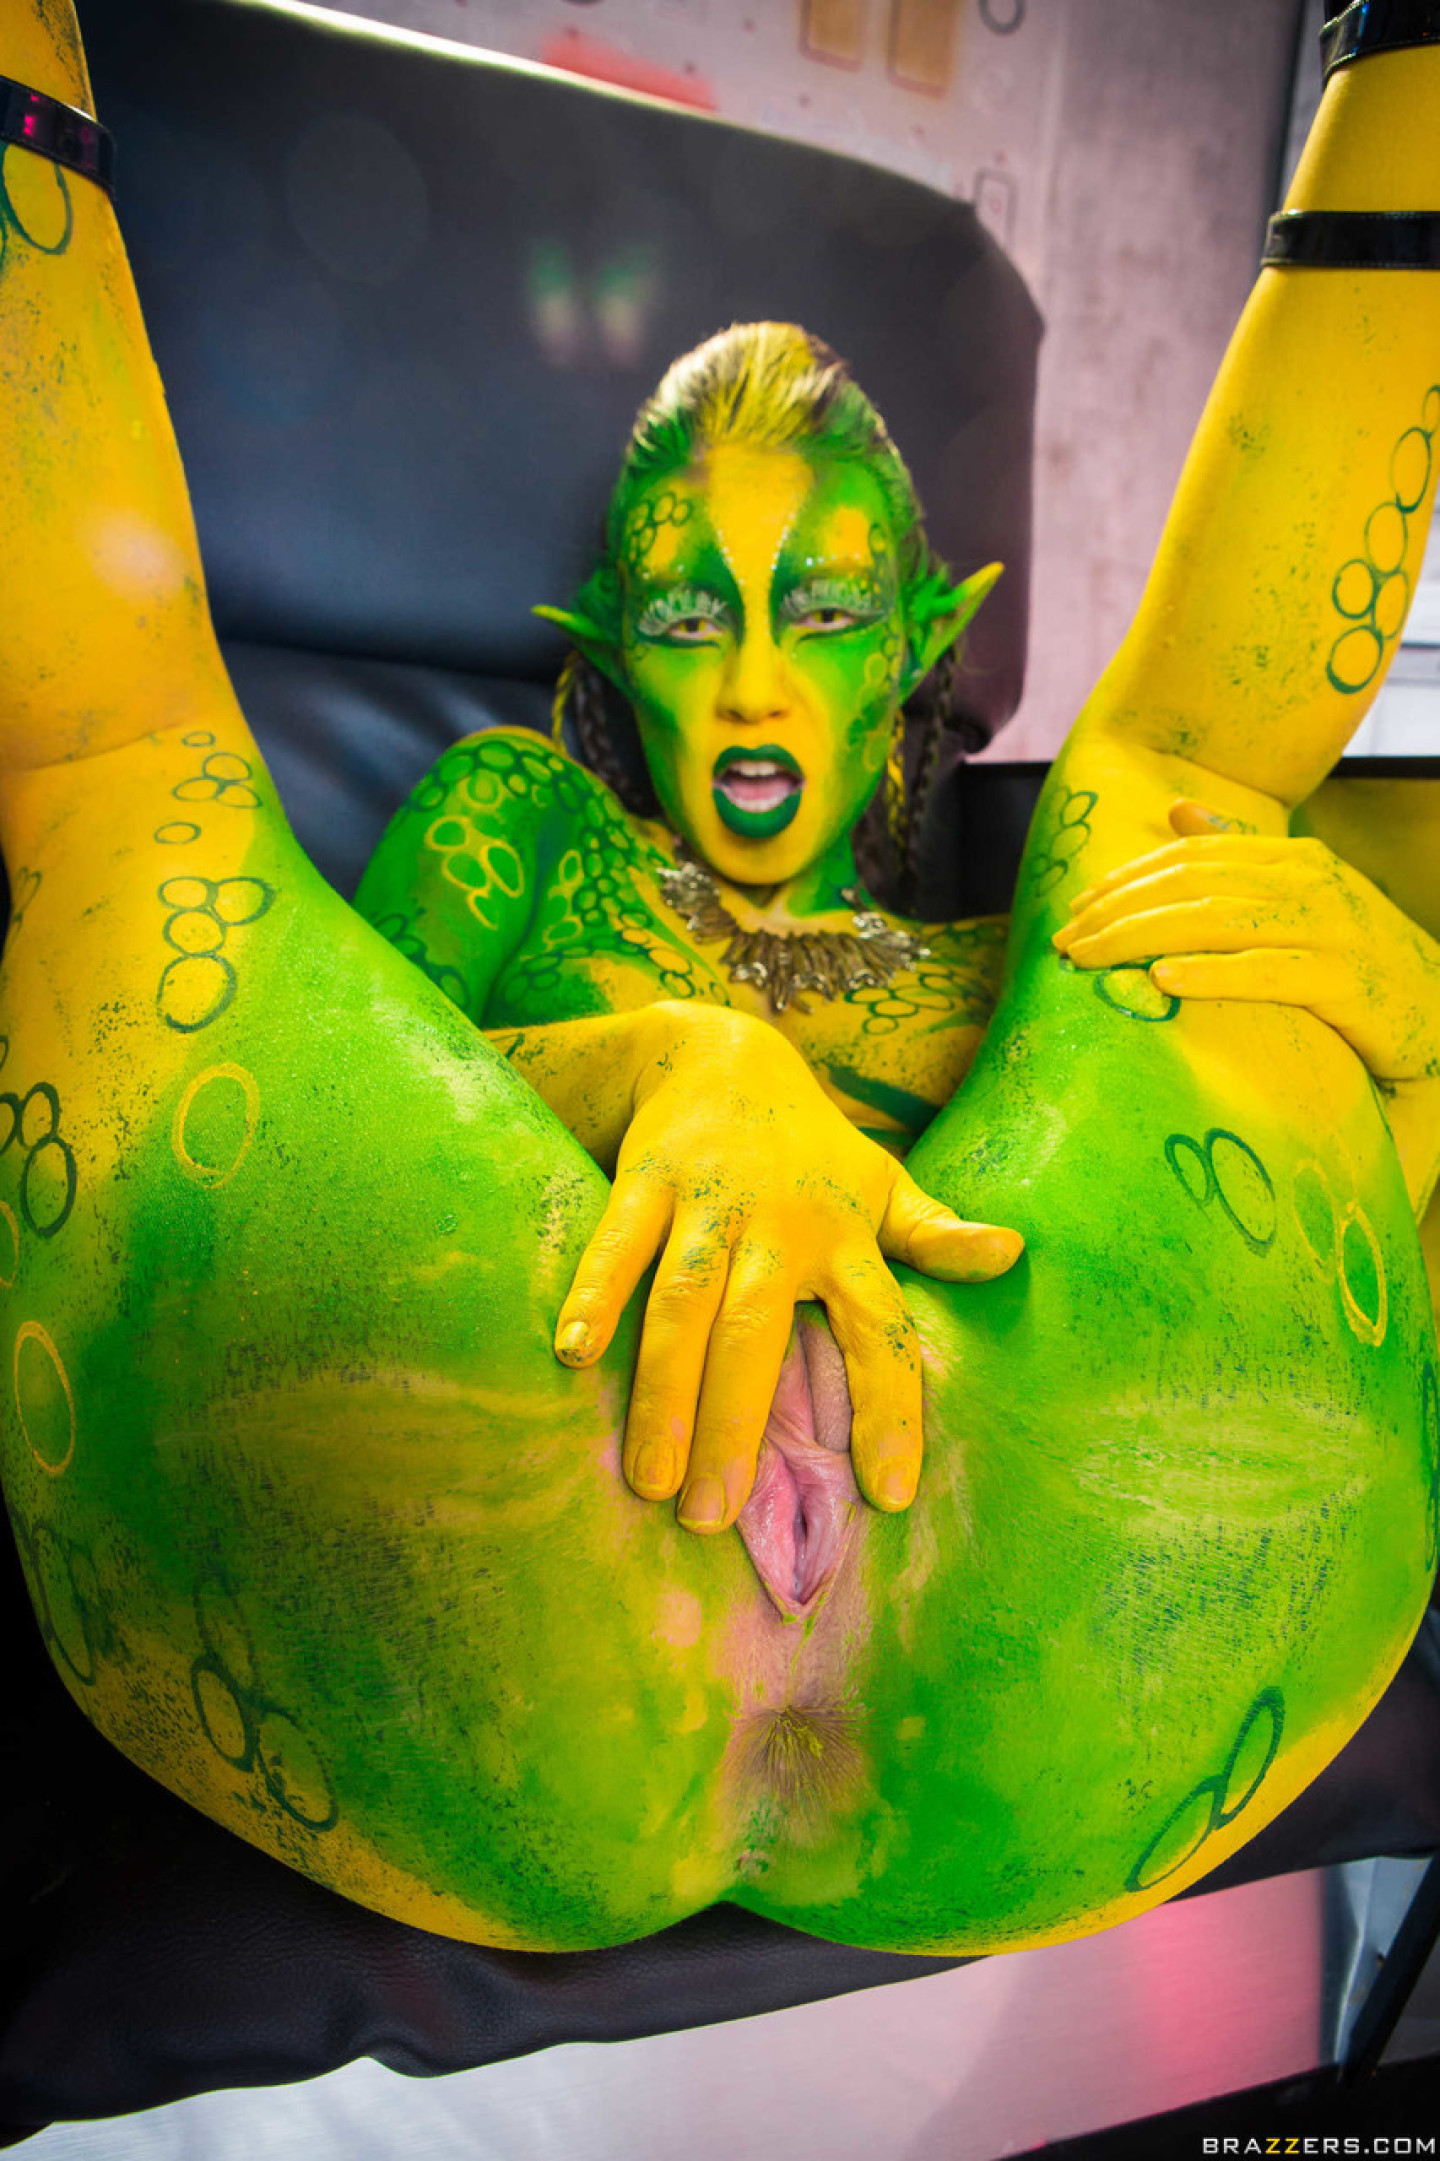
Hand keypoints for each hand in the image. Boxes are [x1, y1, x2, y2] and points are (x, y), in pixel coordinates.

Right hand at [551, 1003, 1022, 1531]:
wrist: (721, 1052)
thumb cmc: (810, 1150)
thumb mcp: (882, 1185)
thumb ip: (934, 1236)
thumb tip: (1012, 1255)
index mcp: (846, 1237)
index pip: (880, 1330)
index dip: (889, 1410)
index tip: (889, 1496)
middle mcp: (779, 1222)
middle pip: (757, 1330)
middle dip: (733, 1424)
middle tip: (710, 1516)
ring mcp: (709, 1200)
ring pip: (682, 1301)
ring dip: (663, 1390)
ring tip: (648, 1479)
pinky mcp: (646, 1179)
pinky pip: (618, 1243)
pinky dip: (594, 1296)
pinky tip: (570, 1357)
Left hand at [1052, 798, 1439, 1082]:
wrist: (1438, 1013)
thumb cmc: (1358, 958)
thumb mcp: (1301, 898)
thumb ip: (1242, 856)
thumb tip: (1180, 813)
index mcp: (1296, 859)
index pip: (1192, 858)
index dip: (1128, 880)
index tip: (1077, 908)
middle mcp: (1312, 885)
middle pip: (1194, 886)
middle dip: (1120, 911)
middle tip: (1065, 941)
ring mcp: (1331, 931)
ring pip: (1219, 923)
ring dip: (1143, 939)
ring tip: (1091, 959)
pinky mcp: (1345, 984)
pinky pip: (1268, 974)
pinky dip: (1212, 974)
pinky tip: (1163, 981)